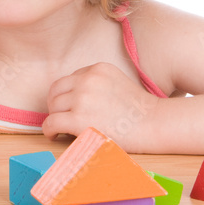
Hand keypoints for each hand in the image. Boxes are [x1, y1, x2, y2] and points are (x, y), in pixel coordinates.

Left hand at [42, 62, 162, 152]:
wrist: (154, 124)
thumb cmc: (139, 111)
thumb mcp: (117, 83)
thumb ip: (96, 85)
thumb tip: (74, 98)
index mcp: (97, 69)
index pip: (70, 79)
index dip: (68, 95)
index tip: (71, 107)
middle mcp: (88, 79)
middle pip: (56, 90)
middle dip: (56, 104)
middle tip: (61, 117)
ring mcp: (82, 98)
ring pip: (53, 106)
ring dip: (54, 117)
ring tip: (61, 128)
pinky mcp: (78, 119)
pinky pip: (51, 122)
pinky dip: (49, 130)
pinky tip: (56, 135)